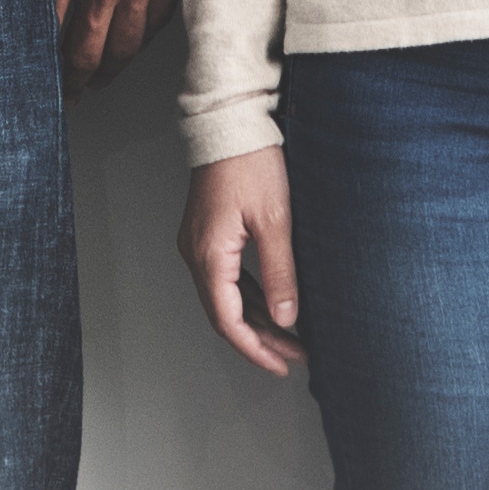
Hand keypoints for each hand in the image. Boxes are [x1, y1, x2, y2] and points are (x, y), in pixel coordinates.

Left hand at [48, 0, 199, 91]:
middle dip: (75, 81)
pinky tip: (132, 45)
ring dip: (110, 69)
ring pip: (124, 47)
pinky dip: (141, 40)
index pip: (46, 36)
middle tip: (71, 93)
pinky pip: (155, 23)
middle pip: (85, 55)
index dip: (42, 63)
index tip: (37, 76)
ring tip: (101, 78)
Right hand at [177, 146, 302, 375]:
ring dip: (255, 319)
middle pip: (224, 313)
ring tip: (288, 336)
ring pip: (225, 297)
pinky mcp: (207, 233)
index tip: (280, 365)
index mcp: (208, 255)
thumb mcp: (275, 220)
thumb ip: (280, 273)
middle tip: (293, 357)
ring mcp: (198, 244)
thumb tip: (285, 318)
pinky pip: (225, 277)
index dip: (255, 349)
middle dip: (259, 339)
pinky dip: (248, 296)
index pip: (228, 321)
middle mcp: (195, 253)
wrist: (229, 123)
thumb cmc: (250, 162)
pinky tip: (271, 303)